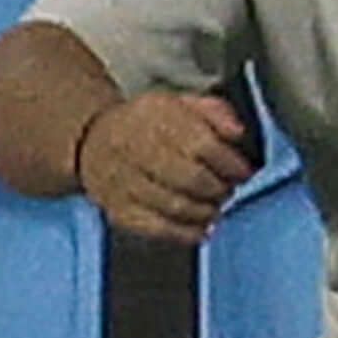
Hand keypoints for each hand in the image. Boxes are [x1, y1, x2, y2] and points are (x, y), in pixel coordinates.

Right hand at [72, 88, 256, 245]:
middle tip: (229, 189)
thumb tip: (238, 132)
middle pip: (191, 178)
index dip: (231, 163)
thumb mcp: (182, 104)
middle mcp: (135, 149)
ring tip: (216, 205)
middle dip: (220, 188)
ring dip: (208, 210)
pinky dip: (187, 232)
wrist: (93, 141)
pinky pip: (158, 227)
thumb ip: (216, 113)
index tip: (243, 172)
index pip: (202, 144)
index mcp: (155, 119)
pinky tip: (202, 228)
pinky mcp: (120, 210)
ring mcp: (124, 183)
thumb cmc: (149, 125)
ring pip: (177, 205)